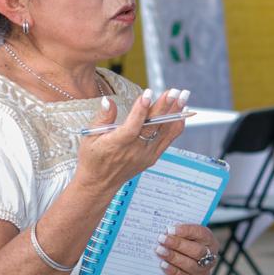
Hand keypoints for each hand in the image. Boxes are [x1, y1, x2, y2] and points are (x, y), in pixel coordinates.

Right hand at [73, 88, 187, 195]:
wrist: (99, 183)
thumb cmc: (93, 158)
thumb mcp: (90, 136)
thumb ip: (103, 117)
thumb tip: (108, 101)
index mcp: (117, 144)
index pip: (133, 126)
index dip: (141, 110)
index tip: (148, 93)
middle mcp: (134, 150)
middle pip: (153, 126)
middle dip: (164, 106)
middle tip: (174, 91)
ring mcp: (146, 155)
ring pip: (164, 131)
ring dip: (175, 112)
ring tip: (183, 96)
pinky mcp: (152, 157)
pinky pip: (168, 140)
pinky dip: (176, 126)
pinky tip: (182, 112)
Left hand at [156, 224, 218, 274]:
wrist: (184, 269)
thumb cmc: (183, 247)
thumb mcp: (184, 237)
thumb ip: (178, 233)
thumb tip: (166, 229)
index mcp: (209, 240)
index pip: (201, 233)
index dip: (186, 231)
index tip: (170, 229)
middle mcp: (210, 256)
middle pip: (196, 250)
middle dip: (177, 244)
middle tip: (161, 239)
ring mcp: (204, 272)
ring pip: (190, 265)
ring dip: (173, 257)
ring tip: (159, 251)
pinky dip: (172, 270)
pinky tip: (163, 264)